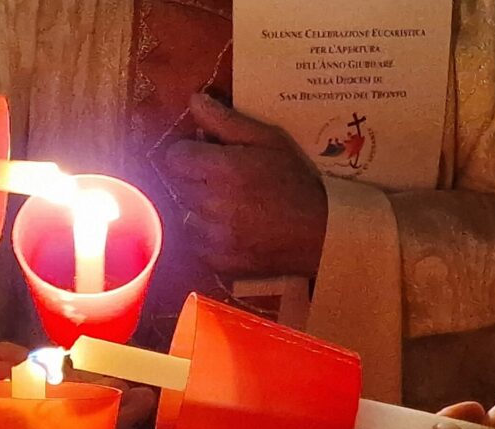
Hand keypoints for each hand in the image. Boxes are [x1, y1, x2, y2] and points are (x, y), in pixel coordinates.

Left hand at [162, 93, 326, 277]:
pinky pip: (197, 243)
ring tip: (231, 207)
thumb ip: (226, 121)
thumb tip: (194, 100)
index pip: (174, 157)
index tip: (206, 155)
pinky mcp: (216, 260)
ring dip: (200, 209)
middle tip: (225, 181)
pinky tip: (234, 230)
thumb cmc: (296, 182)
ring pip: (186, 214)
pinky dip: (208, 236)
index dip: (189, 153)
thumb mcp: (268, 141)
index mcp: (221, 170)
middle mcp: (210, 204)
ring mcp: (211, 236)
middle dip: (195, 179)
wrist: (320, 233)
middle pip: (178, 185)